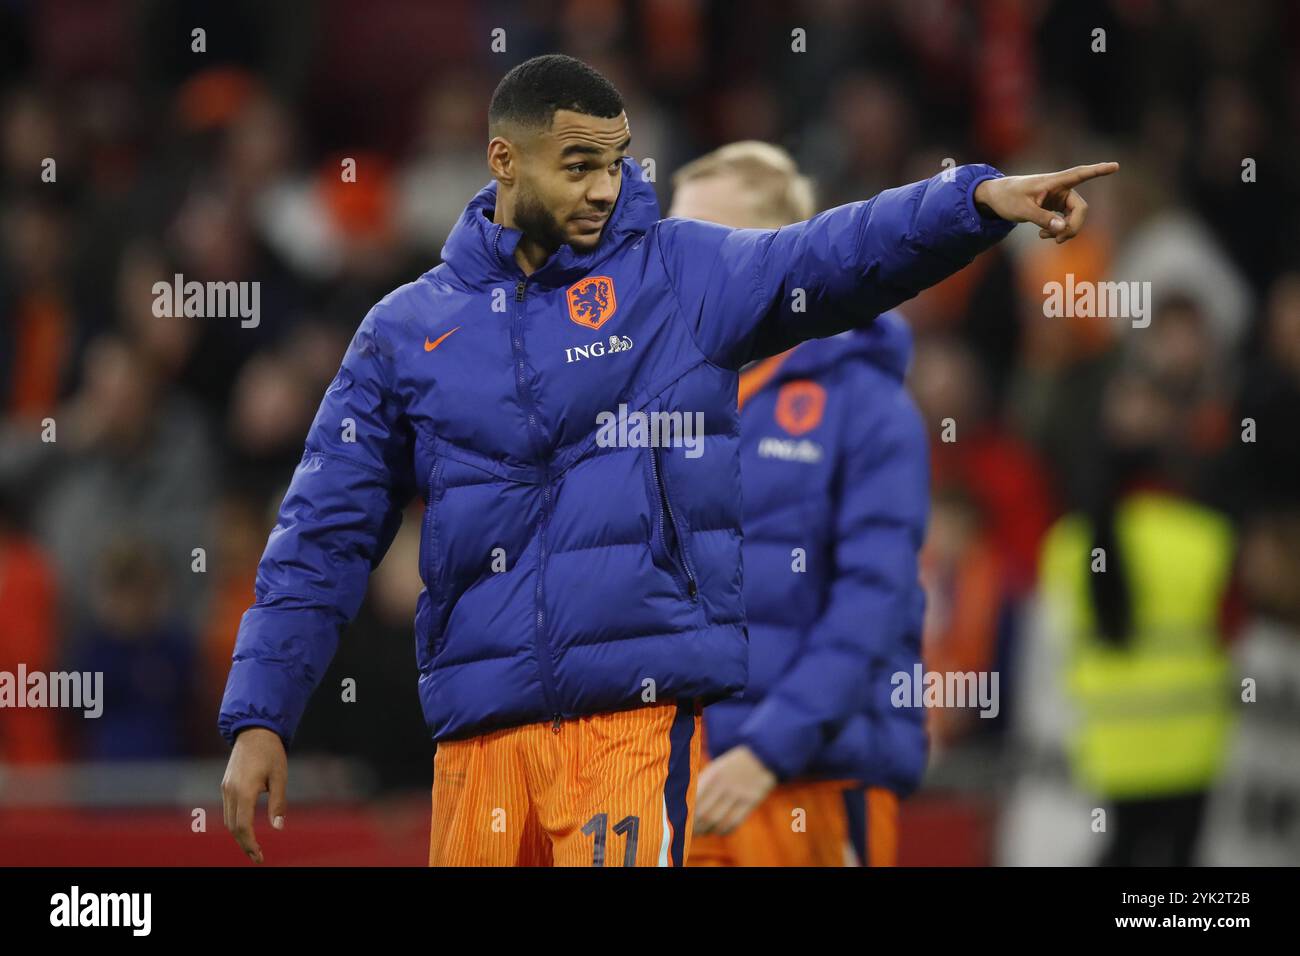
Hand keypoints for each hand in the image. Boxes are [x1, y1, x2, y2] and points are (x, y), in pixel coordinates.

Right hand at [221, 727, 287, 863]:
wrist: (255, 730)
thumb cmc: (271, 753)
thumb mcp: (280, 777)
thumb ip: (278, 803)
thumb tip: (278, 827)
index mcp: (244, 791)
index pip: (243, 826)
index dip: (250, 844)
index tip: (259, 857)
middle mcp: (230, 791)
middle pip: (233, 827)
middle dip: (244, 844)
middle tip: (257, 856)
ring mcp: (225, 788)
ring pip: (228, 820)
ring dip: (239, 834)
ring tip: (253, 845)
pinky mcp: (225, 784)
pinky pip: (228, 810)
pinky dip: (235, 822)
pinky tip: (246, 827)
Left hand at [693, 745, 777, 835]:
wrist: (761, 755)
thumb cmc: (732, 765)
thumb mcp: (715, 768)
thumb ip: (702, 784)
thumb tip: (687, 806)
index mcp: (712, 775)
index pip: (694, 801)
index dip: (686, 815)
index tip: (681, 821)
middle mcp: (724, 785)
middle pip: (705, 814)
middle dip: (695, 827)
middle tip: (689, 832)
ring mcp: (739, 794)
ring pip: (719, 821)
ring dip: (707, 831)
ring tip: (701, 832)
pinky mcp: (752, 801)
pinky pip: (735, 822)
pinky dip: (724, 830)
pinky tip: (718, 829)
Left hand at [973, 162, 1118, 243]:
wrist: (996, 197)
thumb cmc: (1007, 198)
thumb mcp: (1022, 210)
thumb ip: (1042, 219)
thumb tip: (1062, 229)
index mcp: (1054, 182)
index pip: (1080, 174)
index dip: (1098, 171)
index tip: (1115, 166)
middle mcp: (1061, 188)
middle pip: (1080, 209)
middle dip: (1073, 226)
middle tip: (1058, 240)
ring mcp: (1059, 198)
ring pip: (1074, 218)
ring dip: (1064, 231)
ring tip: (1044, 237)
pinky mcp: (1055, 207)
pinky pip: (1065, 221)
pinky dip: (1058, 231)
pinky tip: (1043, 235)